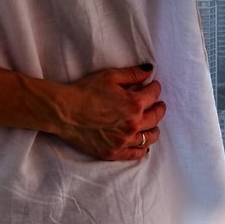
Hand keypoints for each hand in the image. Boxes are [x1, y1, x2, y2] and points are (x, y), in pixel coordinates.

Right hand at [50, 66, 164, 161]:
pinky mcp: (114, 152)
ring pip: (149, 137)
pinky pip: (136, 153)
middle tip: (159, 105)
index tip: (154, 86)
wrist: (65, 112)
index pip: (154, 95)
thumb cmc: (85, 91)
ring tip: (153, 124)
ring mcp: (124, 141)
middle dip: (159, 108)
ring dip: (154, 128)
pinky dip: (143, 148)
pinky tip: (144, 144)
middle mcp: (133, 124)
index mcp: (134, 104)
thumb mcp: (110, 76)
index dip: (155, 88)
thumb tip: (149, 70)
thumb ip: (133, 74)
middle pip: (156, 117)